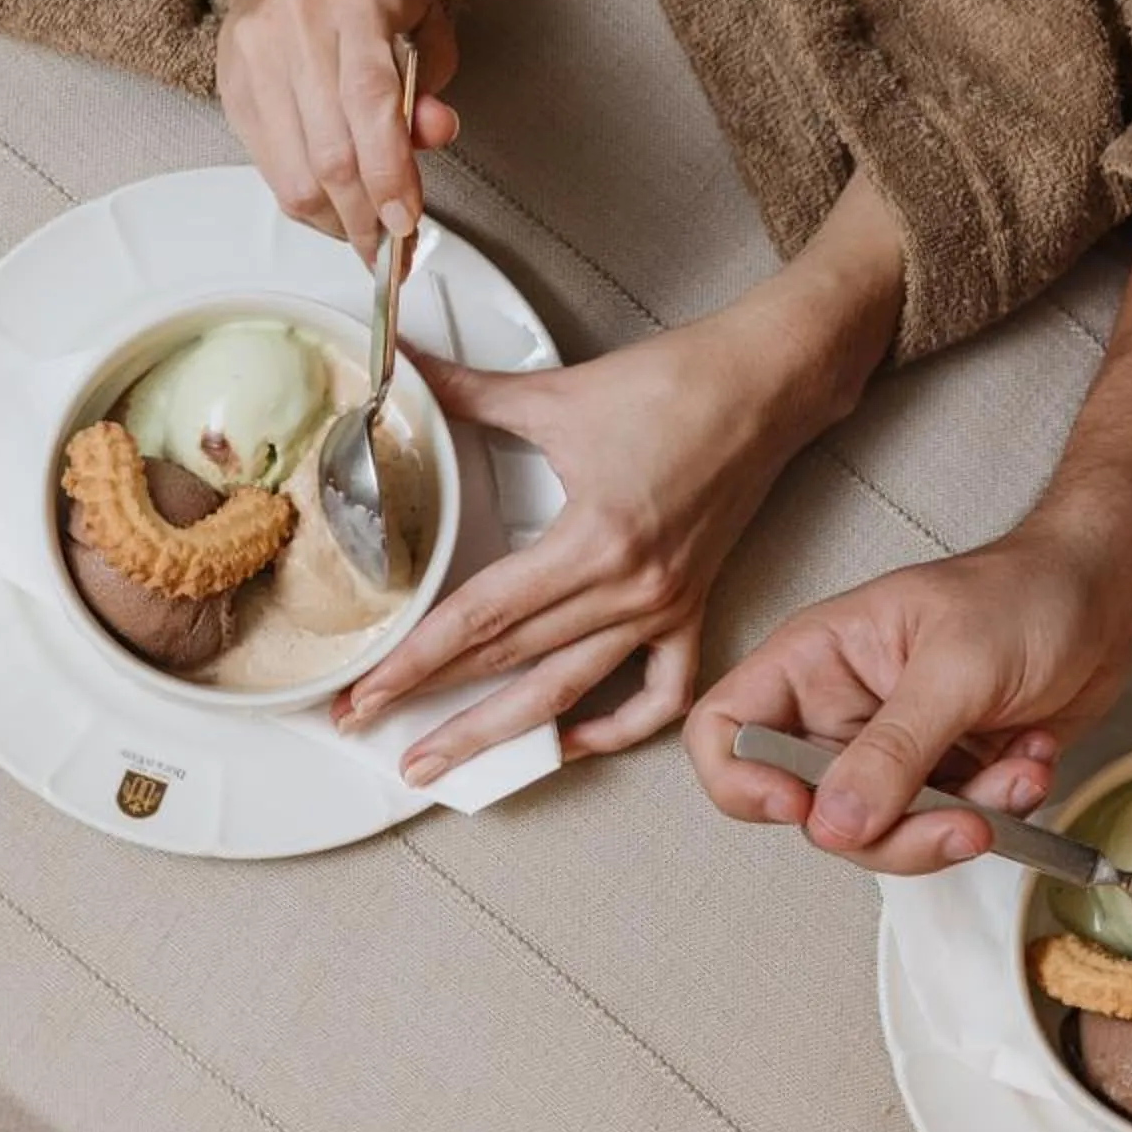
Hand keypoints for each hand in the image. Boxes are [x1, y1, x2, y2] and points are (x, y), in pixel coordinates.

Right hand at [217, 0, 458, 260]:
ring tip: (364, 238)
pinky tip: (332, 212)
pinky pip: (269, 168)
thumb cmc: (370, 0)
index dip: (390, 173)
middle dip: (366, 216)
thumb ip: (431, 85)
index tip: (406, 224)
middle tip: (392, 252)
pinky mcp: (232, 86)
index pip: (372, 102)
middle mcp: (298, 21)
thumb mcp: (423, 27)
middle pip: (332, 150)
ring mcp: (255, 54)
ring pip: (295, 170)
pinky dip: (306, 203)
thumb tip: (433, 136)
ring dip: (336, 220)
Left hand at [338, 312, 837, 777]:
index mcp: (594, 539)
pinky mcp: (693, 607)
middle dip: (432, 703)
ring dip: (500, 735)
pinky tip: (568, 743)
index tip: (364, 694)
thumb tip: (398, 368)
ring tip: (443, 763)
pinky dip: (614, 729)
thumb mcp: (556, 393)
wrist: (766, 382)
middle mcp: (631, 587)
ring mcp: (666, 606)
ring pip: (569, 692)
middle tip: (366, 724)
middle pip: (512, 665)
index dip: (413, 661)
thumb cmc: (677, 383)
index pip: (481, 619)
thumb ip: (465, 393)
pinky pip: (658, 695)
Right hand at [687, 517, 1131, 873]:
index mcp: (815, 659)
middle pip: (813, 812)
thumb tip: (832, 823)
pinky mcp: (942, 776)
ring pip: (883, 835)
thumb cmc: (1026, 592)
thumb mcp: (956, 666)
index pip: (726, 730)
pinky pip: (945, 827)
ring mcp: (891, 750)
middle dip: (894, 830)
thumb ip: (893, 750)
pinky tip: (1030, 757)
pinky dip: (998, 808)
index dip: (742, 780)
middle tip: (960, 819)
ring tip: (1018, 775)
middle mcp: (840, 710)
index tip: (800, 806)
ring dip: (960, 819)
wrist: (1104, 595)